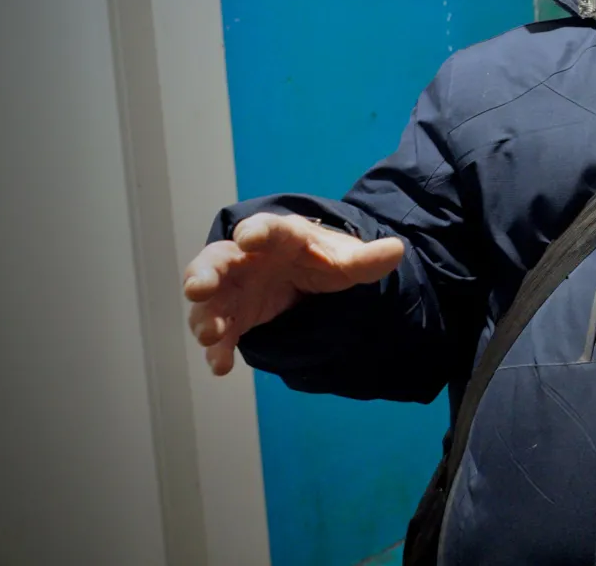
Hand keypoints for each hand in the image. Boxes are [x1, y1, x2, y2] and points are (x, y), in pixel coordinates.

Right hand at [182, 213, 403, 375]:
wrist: (307, 275)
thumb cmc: (322, 259)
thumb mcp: (347, 259)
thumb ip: (367, 259)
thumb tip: (397, 250)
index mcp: (278, 237)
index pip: (265, 229)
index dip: (256, 232)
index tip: (247, 238)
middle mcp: (246, 258)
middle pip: (218, 260)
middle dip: (205, 273)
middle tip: (198, 288)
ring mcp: (234, 287)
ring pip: (211, 299)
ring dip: (204, 316)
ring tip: (209, 336)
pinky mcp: (234, 316)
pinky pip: (221, 332)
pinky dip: (217, 349)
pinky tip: (220, 366)